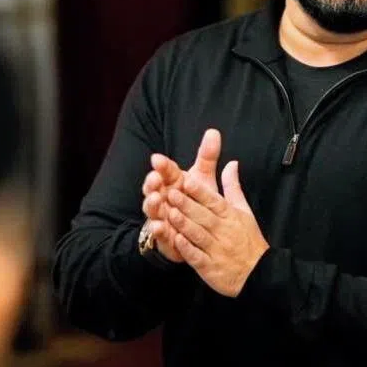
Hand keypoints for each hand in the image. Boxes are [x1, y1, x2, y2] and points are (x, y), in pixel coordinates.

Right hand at [140, 128, 221, 263]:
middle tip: (154, 178)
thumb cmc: (195, 198)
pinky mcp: (161, 234)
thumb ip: (208, 156)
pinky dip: (157, 229)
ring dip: (152, 204)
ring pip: (152, 208)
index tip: (157, 159)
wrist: (193, 228)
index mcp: (172, 181)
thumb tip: (214, 132)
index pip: (165, 170)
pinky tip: (158, 226)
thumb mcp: (203, 177)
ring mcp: (159, 214)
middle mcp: (162, 195)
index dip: (161, 165)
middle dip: (152, 183)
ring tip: (155, 200)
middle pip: (154, 187)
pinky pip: (157, 231)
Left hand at [166, 160, 268, 297]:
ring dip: (184, 224)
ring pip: (198, 234)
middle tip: (170, 193)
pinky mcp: (210, 267)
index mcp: (231, 216)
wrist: (259, 273)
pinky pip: (196, 256)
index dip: (200, 191)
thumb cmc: (249, 239)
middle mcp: (223, 231)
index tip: (186, 180)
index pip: (214, 201)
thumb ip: (233, 187)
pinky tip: (175, 240)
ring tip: (170, 213)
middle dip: (187, 204)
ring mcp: (216, 249)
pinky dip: (186, 248)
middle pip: (203, 216)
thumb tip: (231, 163)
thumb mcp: (245, 211)